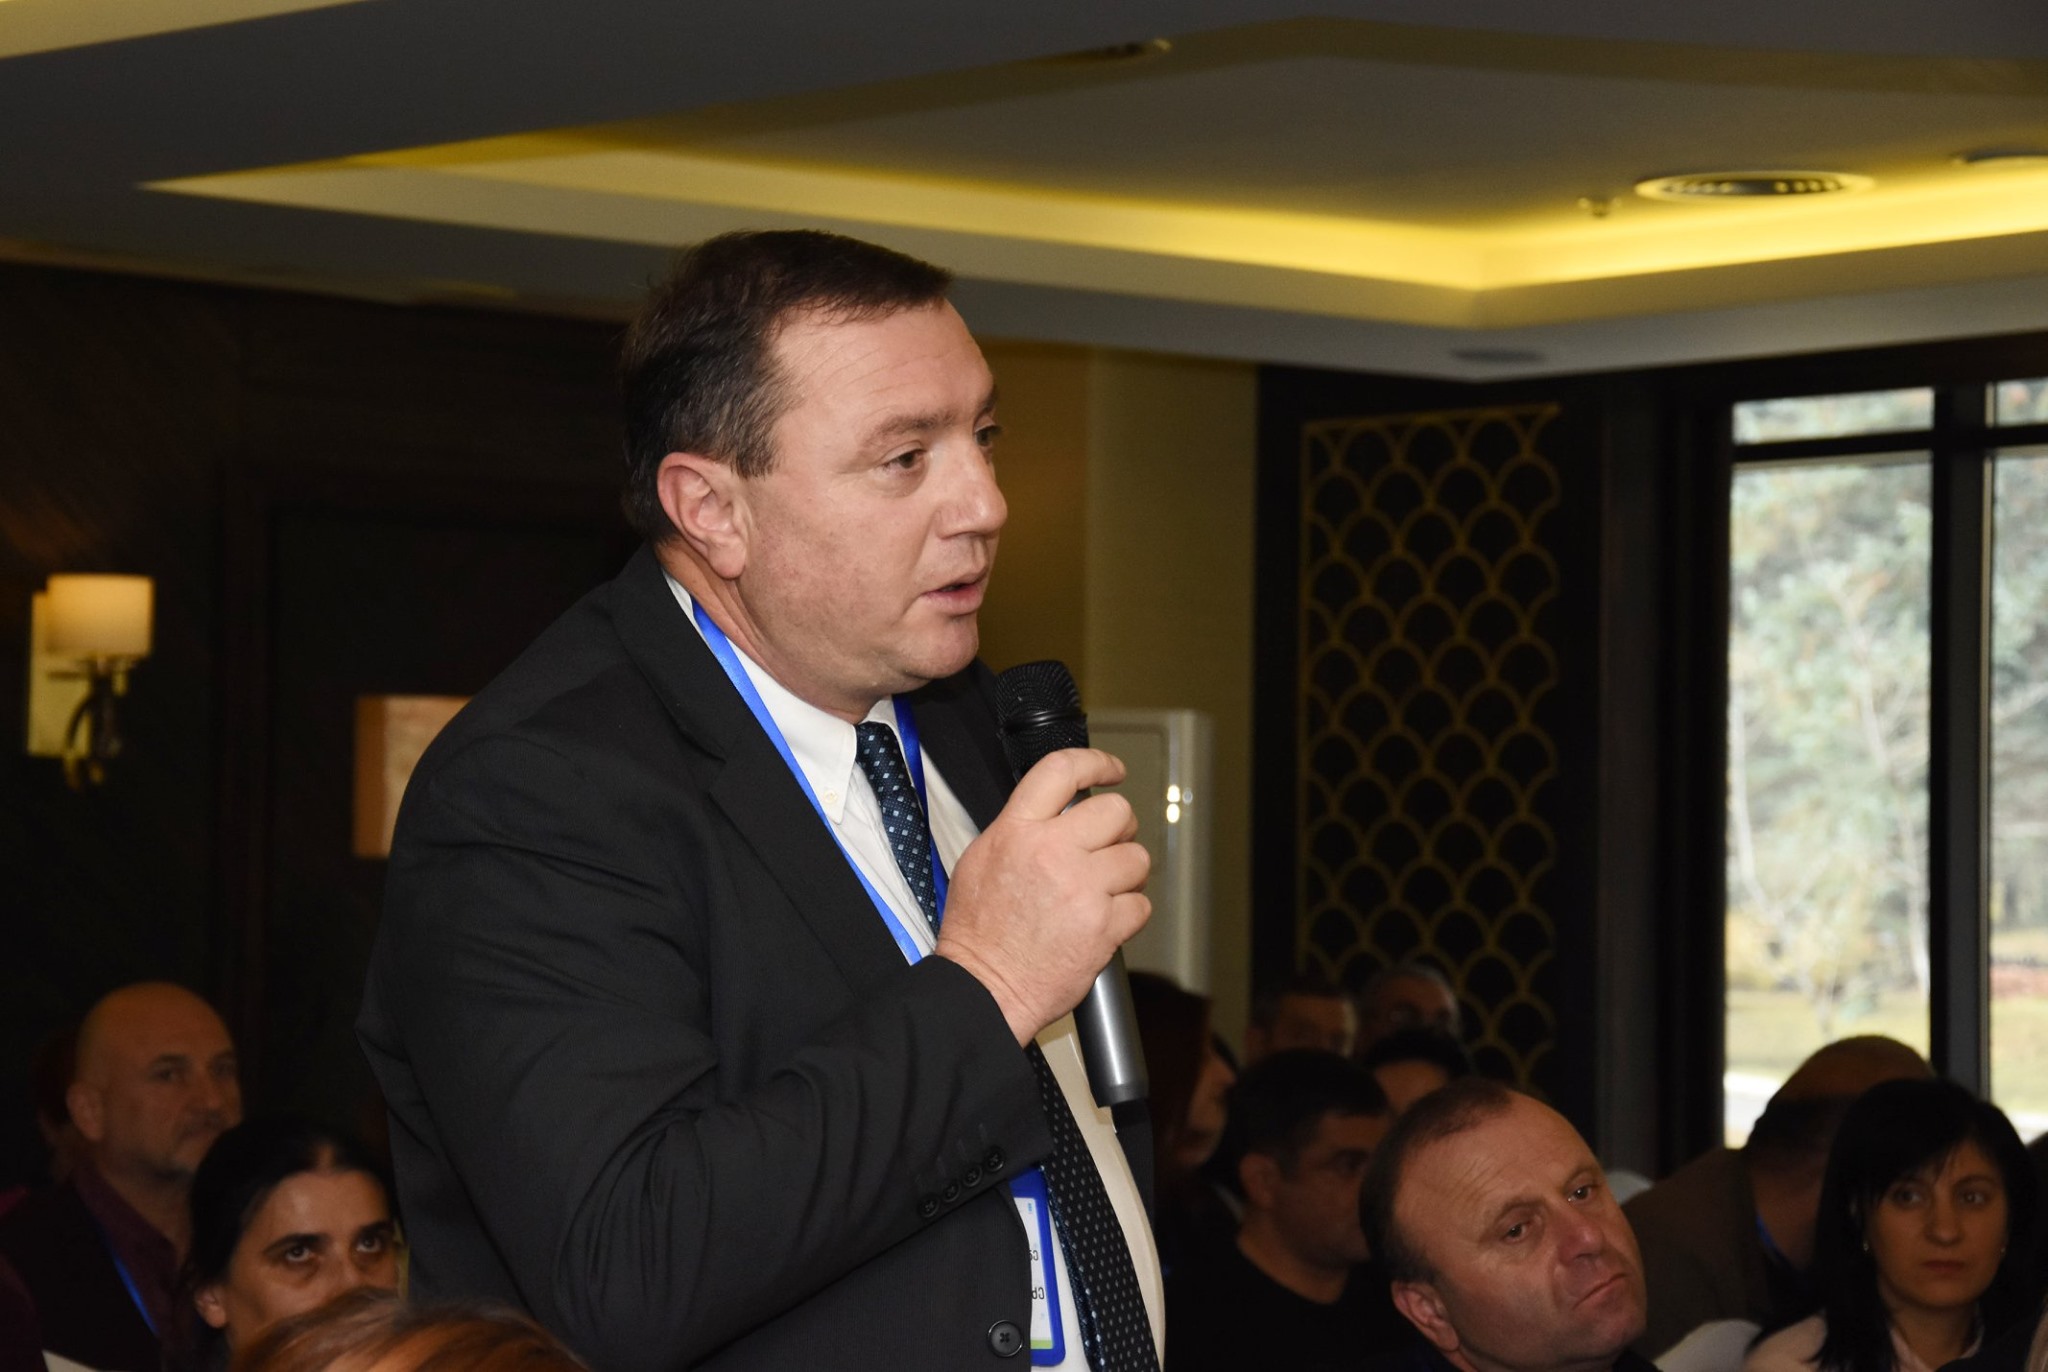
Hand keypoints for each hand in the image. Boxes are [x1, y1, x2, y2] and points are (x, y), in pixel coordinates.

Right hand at [935, 748, 1151, 1044]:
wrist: (984, 987)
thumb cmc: (978, 932)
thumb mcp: (980, 860)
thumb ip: (1020, 828)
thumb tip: (1055, 812)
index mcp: (1017, 831)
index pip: (1062, 770)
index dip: (1096, 763)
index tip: (1112, 770)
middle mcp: (1051, 852)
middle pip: (1116, 812)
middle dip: (1119, 828)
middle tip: (1109, 845)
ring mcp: (1081, 889)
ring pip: (1136, 858)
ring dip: (1126, 873)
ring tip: (1103, 889)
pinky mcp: (1103, 926)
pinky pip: (1141, 903)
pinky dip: (1128, 912)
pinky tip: (1104, 920)